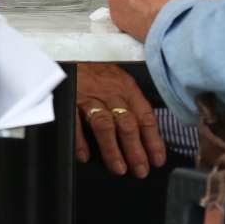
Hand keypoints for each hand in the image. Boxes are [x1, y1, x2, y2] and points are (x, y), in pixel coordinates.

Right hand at [75, 62, 165, 176]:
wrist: (68, 54)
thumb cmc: (96, 73)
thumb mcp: (118, 81)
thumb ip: (130, 103)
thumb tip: (144, 135)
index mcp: (126, 87)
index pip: (144, 116)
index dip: (152, 140)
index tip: (157, 159)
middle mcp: (110, 91)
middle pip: (126, 123)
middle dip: (135, 149)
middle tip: (140, 170)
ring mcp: (89, 96)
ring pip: (104, 124)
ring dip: (112, 149)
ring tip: (119, 168)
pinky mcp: (70, 98)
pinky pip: (76, 121)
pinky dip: (80, 140)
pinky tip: (85, 155)